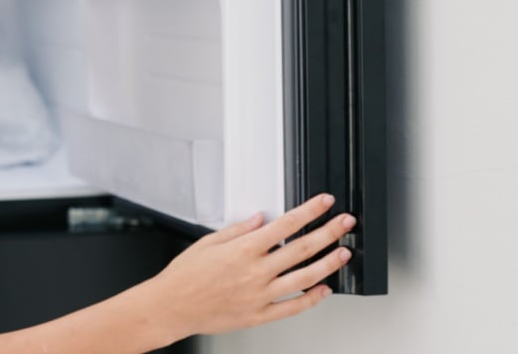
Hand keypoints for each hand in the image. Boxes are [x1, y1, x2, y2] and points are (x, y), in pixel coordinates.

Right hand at [149, 193, 355, 340]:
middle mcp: (255, 272)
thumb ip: (237, 230)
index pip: (285, 225)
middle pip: (302, 249)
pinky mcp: (259, 315)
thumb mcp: (208, 243)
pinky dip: (311, 299)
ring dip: (328, 264)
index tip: (324, 203)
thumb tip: (260, 219)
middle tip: (345, 224)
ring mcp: (260, 295)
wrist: (172, 307)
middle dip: (328, 233)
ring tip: (343, 254)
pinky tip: (323, 290)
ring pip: (304, 278)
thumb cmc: (185, 276)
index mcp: (243, 250)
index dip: (309, 211)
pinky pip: (292, 308)